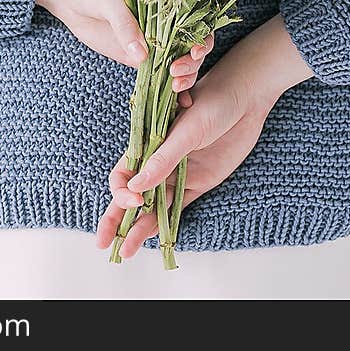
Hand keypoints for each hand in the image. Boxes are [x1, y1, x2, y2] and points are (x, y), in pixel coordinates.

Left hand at [36, 0, 211, 85]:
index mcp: (165, 2)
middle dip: (192, 62)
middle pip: (190, 47)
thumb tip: (142, 56)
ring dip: (185, 77)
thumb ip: (125, 24)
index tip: (194, 50)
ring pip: (177, 63)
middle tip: (177, 72)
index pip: (194, 21)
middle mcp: (163, 24)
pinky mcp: (135, 57)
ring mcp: (150, 42)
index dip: (200, 36)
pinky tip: (179, 103)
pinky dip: (168, 89)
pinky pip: (156, 74)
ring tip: (176, 87)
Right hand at [96, 13, 311, 256]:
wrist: (246, 98)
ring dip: (139, 227)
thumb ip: (163, 158)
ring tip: (126, 252)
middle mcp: (161, 159)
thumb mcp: (187, 129)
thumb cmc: (213, 102)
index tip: (133, 199)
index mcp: (150, 140)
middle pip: (133, 193)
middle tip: (103, 241)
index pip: (125, 170)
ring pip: (153, 205)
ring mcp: (179, 172)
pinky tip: (153, 239)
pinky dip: (165, 223)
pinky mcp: (199, 182)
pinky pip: (178, 206)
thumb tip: (136, 186)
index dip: (122, 189)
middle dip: (116, 216)